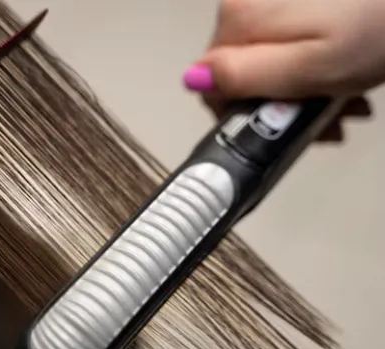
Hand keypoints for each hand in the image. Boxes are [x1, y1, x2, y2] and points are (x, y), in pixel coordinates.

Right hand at [183, 0, 379, 139]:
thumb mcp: (313, 66)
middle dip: (273, 102)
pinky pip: (286, 40)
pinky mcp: (290, 2)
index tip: (279, 124)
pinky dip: (308, 64)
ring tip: (342, 104)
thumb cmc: (377, 31)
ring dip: (296, 88)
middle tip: (322, 121)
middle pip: (240, 69)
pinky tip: (341, 75)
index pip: (211, 80)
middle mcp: (244, 1)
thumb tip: (194, 80)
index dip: (241, 110)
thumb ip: (247, 75)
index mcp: (240, 18)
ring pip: (266, 58)